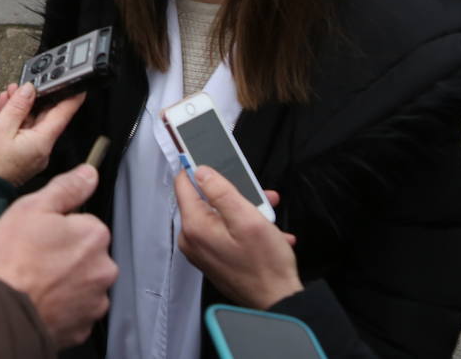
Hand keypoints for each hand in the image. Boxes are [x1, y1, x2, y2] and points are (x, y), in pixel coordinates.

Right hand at [0, 83, 81, 186]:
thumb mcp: (0, 127)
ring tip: (10, 94)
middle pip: (47, 117)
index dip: (71, 97)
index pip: (63, 114)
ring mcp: (32, 153)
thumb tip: (30, 90)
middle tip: (26, 84)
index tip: (77, 85)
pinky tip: (6, 109)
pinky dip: (17, 120)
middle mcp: (42, 149)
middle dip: (36, 98)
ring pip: (33, 123)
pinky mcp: (22, 156)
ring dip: (23, 107)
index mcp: (42, 142)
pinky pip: (25, 133)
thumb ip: (17, 106)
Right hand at [0, 165, 116, 347]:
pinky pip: (76, 311)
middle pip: (87, 255)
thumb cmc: (12, 259)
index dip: (60, 227)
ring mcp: (95, 301)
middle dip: (67, 255)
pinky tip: (40, 300)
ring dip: (66, 282)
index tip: (40, 235)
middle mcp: (104, 269)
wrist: (2, 310)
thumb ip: (66, 188)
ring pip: (83, 283)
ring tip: (35, 282)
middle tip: (35, 258)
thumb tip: (89, 174)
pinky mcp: (83, 327)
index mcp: (94, 235)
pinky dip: (62, 306)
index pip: (85, 223)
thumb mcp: (32, 208)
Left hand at [174, 166, 302, 308]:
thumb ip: (221, 191)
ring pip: (220, 216)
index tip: (209, 157)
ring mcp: (202, 250)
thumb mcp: (248, 218)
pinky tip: (269, 234)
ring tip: (268, 216)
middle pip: (206, 200)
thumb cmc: (265, 267)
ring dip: (245, 211)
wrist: (277, 302)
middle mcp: (192, 239)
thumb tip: (201, 171)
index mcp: (195, 226)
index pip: (184, 184)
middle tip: (258, 195)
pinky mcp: (214, 258)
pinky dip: (245, 228)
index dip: (197, 167)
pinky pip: (225, 232)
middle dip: (234, 194)